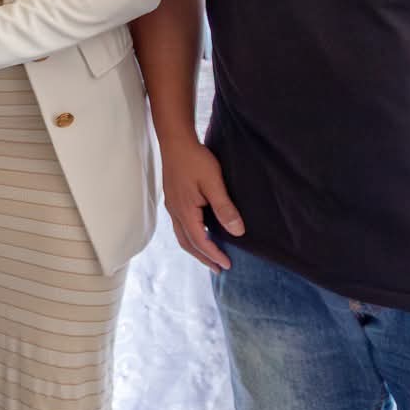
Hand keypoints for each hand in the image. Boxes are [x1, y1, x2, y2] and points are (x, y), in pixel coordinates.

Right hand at [160, 135, 243, 271]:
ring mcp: (172, 205)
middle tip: (218, 268)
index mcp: (185, 211)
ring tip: (209, 256)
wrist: (175, 141)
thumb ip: (225, 208)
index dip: (214, 255)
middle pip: (187, 243)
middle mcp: (175, 212)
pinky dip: (190, 236)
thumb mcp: (214, 183)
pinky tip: (200, 232)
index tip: (227, 265)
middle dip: (203, 257)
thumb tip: (237, 232)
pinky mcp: (173, 198)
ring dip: (196, 248)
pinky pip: (180, 225)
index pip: (200, 241)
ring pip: (181, 235)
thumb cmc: (195, 159)